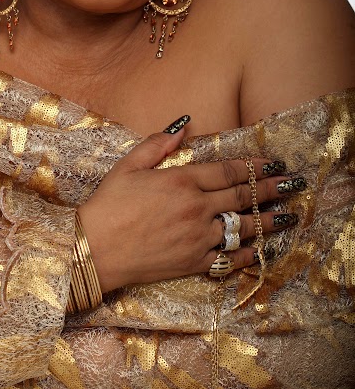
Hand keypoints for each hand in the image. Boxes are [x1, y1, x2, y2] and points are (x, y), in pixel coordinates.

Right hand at [77, 126, 301, 292]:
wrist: (94, 250)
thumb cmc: (108, 205)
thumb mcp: (128, 166)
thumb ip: (157, 144)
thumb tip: (184, 124)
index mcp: (181, 181)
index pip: (227, 170)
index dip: (253, 165)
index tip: (273, 162)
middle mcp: (196, 208)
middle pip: (242, 197)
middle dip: (270, 189)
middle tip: (293, 184)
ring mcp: (198, 238)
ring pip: (243, 228)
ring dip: (269, 220)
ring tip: (288, 215)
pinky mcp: (193, 263)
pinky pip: (229, 258)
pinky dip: (247, 253)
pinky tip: (261, 249)